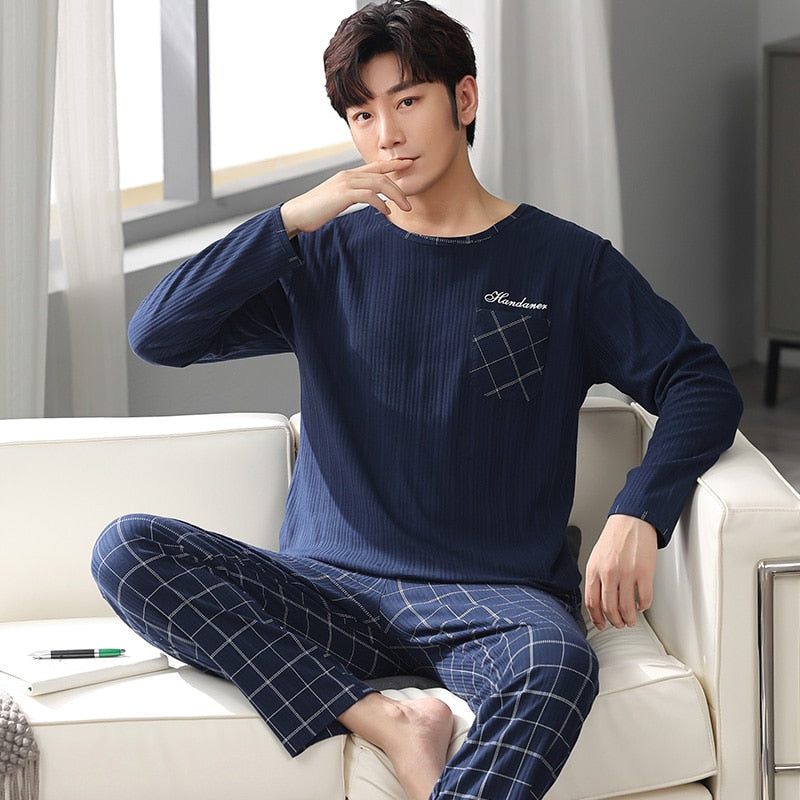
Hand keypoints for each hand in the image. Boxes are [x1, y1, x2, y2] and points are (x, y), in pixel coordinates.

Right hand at [280, 158, 413, 237]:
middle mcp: (349, 175)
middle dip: (399, 187)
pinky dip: (381, 204)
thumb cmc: (317, 209)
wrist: (298, 214)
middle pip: (382, 175)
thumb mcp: (338, 198)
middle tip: (409, 202)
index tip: (409, 165)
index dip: (394, 164)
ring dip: (395, 196)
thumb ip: (353, 195)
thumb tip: (367, 200)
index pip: (376, 166)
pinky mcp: (343, 194)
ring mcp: (346, 183)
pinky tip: (386, 213)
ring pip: (379, 183)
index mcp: (349, 175)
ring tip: (404, 208)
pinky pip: (369, 195)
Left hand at [584, 514, 657, 630]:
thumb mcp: (596, 557)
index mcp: (595, 569)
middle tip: (619, 624)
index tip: (601, 624)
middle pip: (609, 609)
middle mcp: (609, 573)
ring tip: (631, 620)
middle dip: (615, 622)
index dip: (597, 618)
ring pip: (626, 608)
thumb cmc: (615, 538)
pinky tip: (642, 606)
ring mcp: (627, 574)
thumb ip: (596, 578)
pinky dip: (643, 607)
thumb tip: (598, 601)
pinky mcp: (645, 573)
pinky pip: (644, 599)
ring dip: (629, 619)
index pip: (592, 602)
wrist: (632, 521)